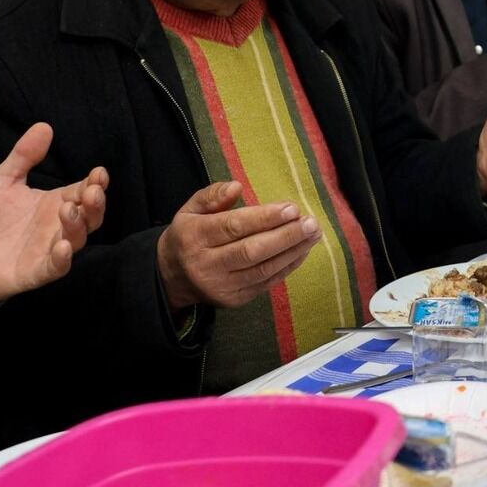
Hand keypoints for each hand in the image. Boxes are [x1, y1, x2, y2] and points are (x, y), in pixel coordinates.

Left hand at [0, 123, 110, 302]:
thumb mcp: (2, 181)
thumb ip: (23, 156)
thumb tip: (44, 125)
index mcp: (53, 203)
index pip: (82, 191)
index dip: (95, 183)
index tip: (98, 172)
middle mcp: (56, 226)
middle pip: (89, 216)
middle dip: (96, 204)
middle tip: (93, 190)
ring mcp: (48, 250)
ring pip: (77, 239)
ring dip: (79, 225)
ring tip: (69, 209)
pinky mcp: (35, 272)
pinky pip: (56, 268)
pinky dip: (63, 259)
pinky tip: (63, 247)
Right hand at [156, 184, 321, 311]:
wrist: (172, 278)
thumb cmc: (188, 236)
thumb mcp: (190, 209)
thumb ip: (211, 195)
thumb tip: (236, 186)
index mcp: (194, 237)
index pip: (233, 227)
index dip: (265, 218)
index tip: (292, 208)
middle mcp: (206, 265)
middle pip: (252, 251)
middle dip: (286, 236)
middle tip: (311, 223)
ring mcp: (221, 286)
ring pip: (263, 269)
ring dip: (293, 251)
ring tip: (314, 234)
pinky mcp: (234, 300)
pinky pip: (266, 283)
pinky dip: (287, 267)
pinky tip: (302, 251)